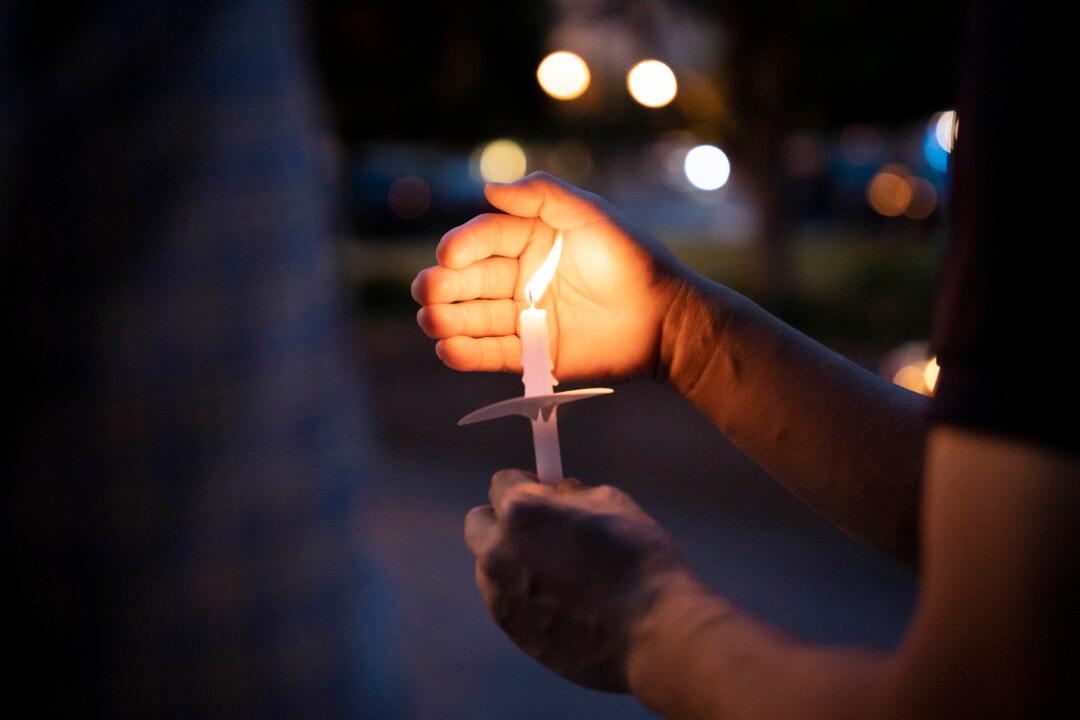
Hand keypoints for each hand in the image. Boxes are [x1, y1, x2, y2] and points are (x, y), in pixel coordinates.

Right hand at [412, 172, 692, 381]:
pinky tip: (448, 350)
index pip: (485, 239)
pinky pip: (494, 354)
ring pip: (475, 318)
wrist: (665, 317)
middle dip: (443, 285)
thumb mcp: (591, 215)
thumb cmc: (631, 259)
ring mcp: (525, 317)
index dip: (463, 246)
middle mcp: (520, 278)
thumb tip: (489, 188)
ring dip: (447, 320)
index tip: (449, 255)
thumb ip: (543, 195)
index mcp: (529, 240)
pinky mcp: (534, 354)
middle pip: (470, 281)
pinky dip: (469, 354)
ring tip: (430, 320)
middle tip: (427, 291)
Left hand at [464, 469, 692, 690]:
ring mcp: (500, 596)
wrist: (652, 632)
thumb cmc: (637, 559)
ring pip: (490, 565)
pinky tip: (563, 602)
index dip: (527, 483)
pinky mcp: (511, 630)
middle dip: (503, 519)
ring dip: (512, 559)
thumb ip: (572, 494)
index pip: (502, 482)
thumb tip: (557, 492)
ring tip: (560, 571)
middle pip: (479, 522)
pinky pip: (505, 599)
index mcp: (519, 511)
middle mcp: (498, 552)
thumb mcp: (612, 503)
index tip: (545, 492)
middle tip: (540, 527)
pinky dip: (524, 594)